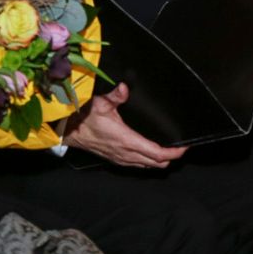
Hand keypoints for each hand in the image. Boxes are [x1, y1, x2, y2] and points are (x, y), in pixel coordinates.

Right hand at [63, 83, 185, 168]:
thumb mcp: (100, 102)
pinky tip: (151, 156)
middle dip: (170, 157)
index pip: (156, 152)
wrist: (69, 130)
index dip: (172, 152)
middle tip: (180, 148)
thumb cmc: (84, 116)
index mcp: (126, 140)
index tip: (183, 148)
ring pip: (147, 166)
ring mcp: (121, 158)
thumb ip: (115, 96)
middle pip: (155, 163)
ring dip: (159, 161)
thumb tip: (124, 87)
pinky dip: (148, 162)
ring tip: (169, 152)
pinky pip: (137, 165)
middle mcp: (126, 153)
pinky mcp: (115, 159)